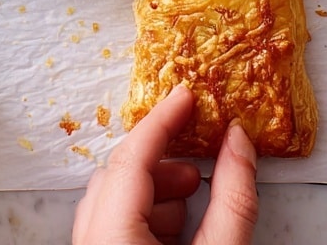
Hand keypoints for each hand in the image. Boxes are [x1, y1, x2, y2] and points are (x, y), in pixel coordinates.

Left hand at [72, 84, 258, 244]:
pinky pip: (108, 228)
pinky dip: (142, 217)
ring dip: (151, 192)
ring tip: (189, 205)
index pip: (130, 159)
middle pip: (116, 177)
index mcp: (111, 239)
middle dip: (159, 163)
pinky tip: (176, 231)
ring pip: (109, 203)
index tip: (186, 96)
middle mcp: (89, 244)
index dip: (162, 122)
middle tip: (196, 168)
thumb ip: (233, 199)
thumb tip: (238, 140)